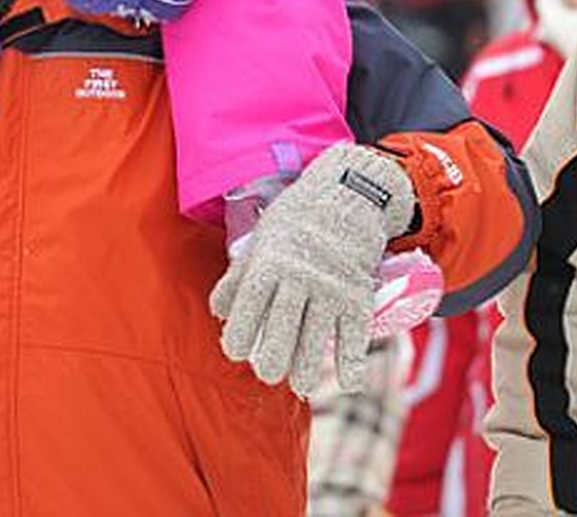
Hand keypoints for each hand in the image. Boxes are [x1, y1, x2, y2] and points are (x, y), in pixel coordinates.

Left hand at [210, 144, 415, 396]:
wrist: (348, 193)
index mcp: (269, 263)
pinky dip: (352, 363)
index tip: (236, 351)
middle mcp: (298, 277)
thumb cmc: (298, 218)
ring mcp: (331, 288)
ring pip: (316, 341)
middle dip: (272, 362)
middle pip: (280, 332)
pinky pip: (355, 336)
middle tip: (269, 371)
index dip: (237, 338)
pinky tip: (348, 381)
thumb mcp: (262, 237)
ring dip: (307, 370)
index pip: (247, 310)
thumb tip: (218, 311)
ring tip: (302, 383)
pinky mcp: (358, 295)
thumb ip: (239, 276)